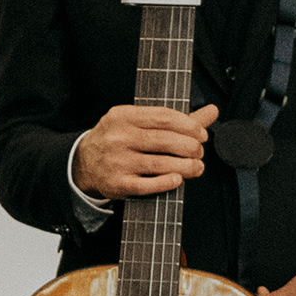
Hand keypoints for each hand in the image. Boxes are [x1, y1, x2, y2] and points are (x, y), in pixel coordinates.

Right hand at [73, 104, 219, 200]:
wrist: (83, 162)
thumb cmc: (117, 140)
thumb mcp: (139, 123)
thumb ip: (177, 119)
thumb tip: (212, 111)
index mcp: (124, 116)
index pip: (163, 117)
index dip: (188, 126)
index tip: (201, 134)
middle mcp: (118, 137)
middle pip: (164, 140)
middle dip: (190, 147)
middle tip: (199, 152)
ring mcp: (117, 161)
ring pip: (159, 164)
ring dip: (185, 167)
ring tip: (196, 167)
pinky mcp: (117, 183)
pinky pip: (146, 185)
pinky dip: (165, 183)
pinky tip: (178, 179)